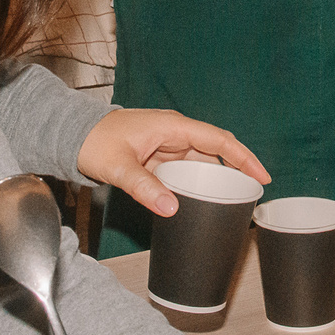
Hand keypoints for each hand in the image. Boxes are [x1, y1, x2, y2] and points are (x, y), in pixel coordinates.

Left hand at [78, 108, 268, 216]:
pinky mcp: (158, 155)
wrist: (72, 135)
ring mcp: (167, 144)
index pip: (218, 140)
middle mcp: (174, 132)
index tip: (262, 175)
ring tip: (233, 199)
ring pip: (201, 161)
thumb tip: (172, 208)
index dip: (243, 157)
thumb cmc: (94, 141)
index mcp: (172, 126)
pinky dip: (197, 181)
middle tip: (253, 194)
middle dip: (236, 169)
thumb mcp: (120, 167)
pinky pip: (185, 168)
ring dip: (215, 177)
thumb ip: (145, 187)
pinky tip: (202, 197)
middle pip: (215, 151)